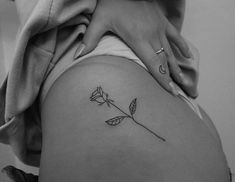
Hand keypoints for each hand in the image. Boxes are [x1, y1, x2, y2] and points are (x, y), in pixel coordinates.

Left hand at [76, 0, 193, 96]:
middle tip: (178, 92)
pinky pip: (175, 35)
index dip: (162, 79)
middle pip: (164, 61)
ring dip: (177, 67)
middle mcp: (152, 36)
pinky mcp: (162, 21)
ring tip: (183, 80)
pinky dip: (182, 46)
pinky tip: (188, 56)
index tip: (170, 92)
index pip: (153, 64)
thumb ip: (90, 40)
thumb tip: (78, 57)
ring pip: (171, 52)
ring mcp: (159, 28)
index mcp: (138, 39)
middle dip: (171, 78)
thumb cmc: (111, 2)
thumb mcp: (99, 20)